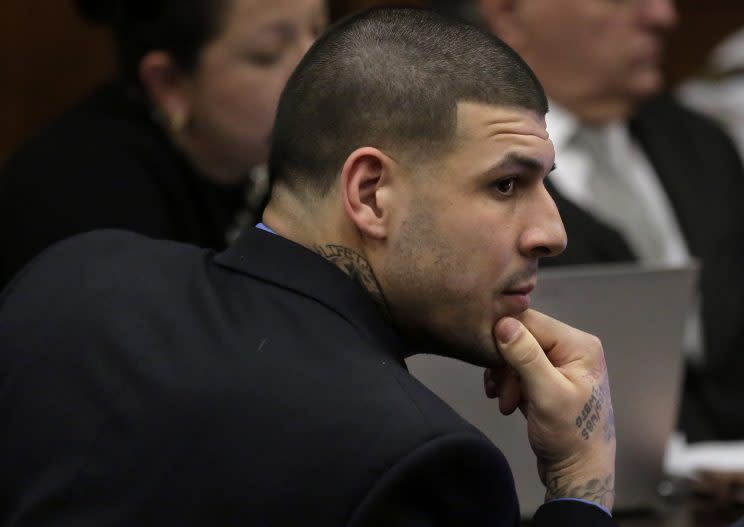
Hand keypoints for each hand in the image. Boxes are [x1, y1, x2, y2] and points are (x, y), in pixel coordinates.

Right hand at [483, 309, 615, 510]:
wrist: (578, 473)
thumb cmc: (571, 436)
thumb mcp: (547, 395)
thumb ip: (526, 356)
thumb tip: (503, 323)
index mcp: (579, 344)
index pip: (530, 321)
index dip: (504, 338)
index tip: (491, 364)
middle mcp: (572, 347)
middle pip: (521, 337)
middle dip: (505, 364)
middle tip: (500, 393)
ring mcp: (560, 363)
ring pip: (516, 354)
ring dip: (505, 378)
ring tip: (505, 402)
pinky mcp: (548, 377)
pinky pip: (519, 368)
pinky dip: (508, 384)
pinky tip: (507, 402)